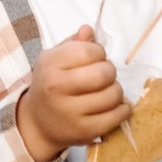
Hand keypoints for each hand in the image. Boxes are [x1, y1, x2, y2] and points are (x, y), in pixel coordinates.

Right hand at [13, 32, 134, 161]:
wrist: (37, 124)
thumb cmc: (49, 85)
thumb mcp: (53, 60)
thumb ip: (72, 43)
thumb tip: (89, 30)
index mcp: (50, 64)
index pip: (89, 51)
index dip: (99, 53)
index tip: (96, 59)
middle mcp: (57, 87)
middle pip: (103, 73)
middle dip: (110, 71)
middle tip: (105, 76)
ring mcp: (71, 112)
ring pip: (112, 95)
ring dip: (116, 91)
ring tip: (108, 91)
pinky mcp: (84, 131)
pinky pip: (116, 117)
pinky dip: (123, 109)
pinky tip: (118, 106)